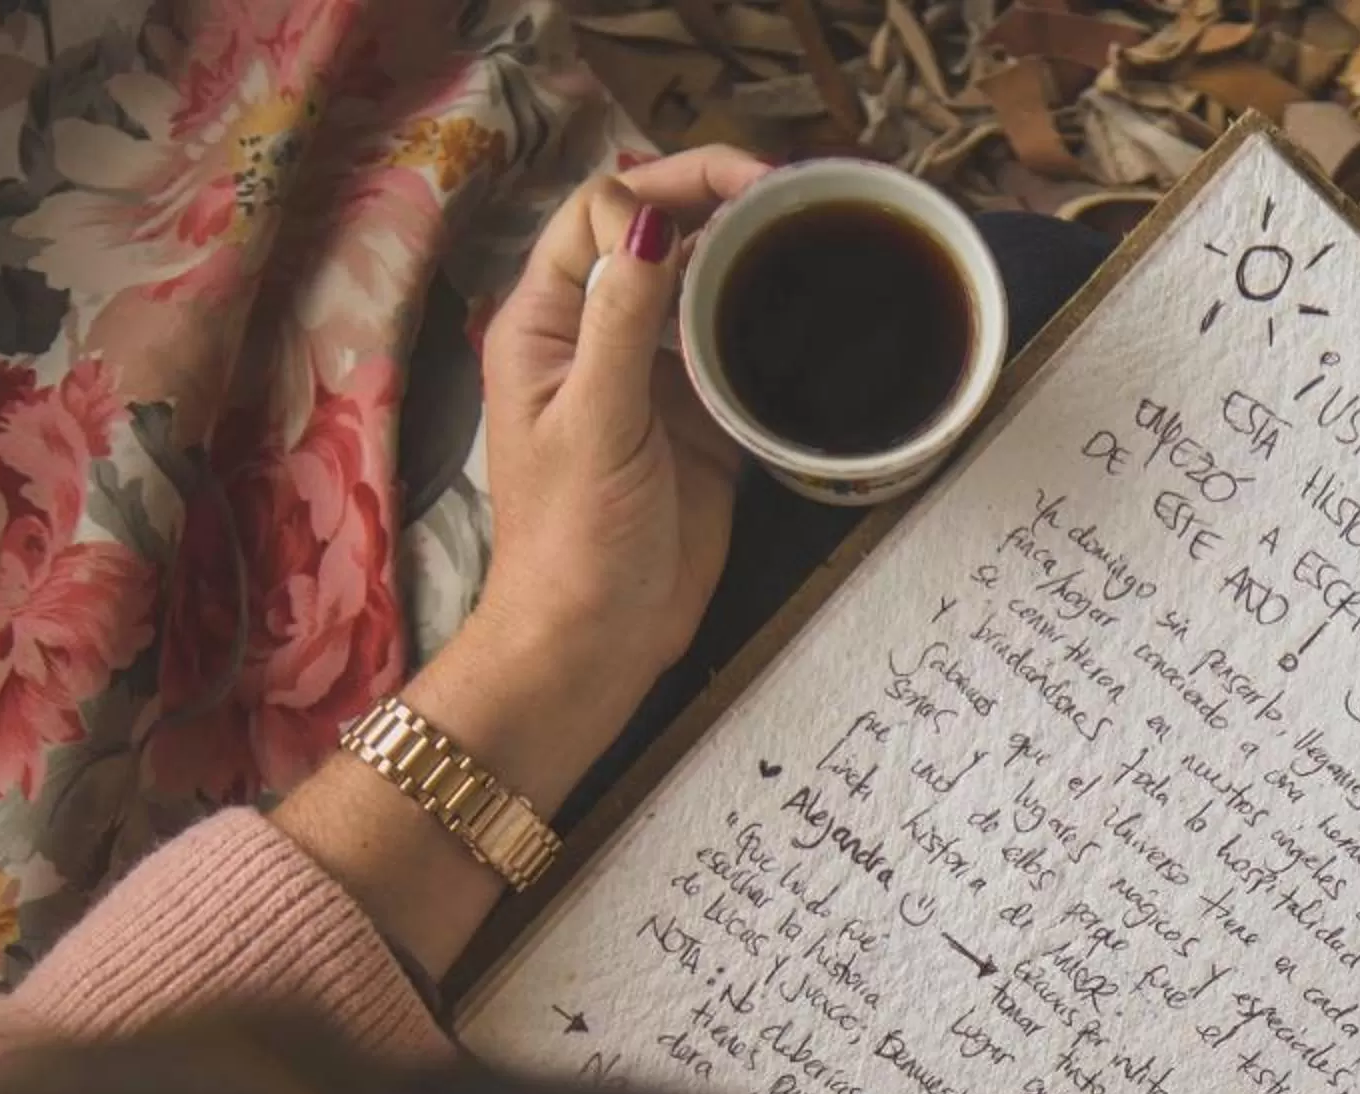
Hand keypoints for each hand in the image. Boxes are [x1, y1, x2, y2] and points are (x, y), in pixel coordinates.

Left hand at [473, 144, 771, 704]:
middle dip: (717, 201)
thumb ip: (623, 318)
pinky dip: (767, 323)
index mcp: (545, 320)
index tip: (740, 198)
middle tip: (794, 193)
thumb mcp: (596, 421)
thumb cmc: (575, 540)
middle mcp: (595, 332)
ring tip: (814, 234)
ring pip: (698, 284)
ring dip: (748, 256)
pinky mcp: (699, 418)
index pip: (600, 210)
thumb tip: (652, 218)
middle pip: (654, 232)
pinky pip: (733, 349)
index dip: (665, 188)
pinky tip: (812, 307)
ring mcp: (650, 374)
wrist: (599, 639)